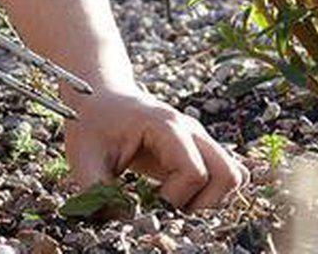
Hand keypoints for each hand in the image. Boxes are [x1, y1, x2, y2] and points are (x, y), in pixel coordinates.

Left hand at [61, 84, 249, 211]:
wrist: (99, 97)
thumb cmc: (92, 124)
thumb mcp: (83, 156)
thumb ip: (98, 191)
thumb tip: (127, 220)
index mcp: (164, 126)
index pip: (194, 172)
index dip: (174, 199)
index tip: (147, 201)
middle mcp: (190, 129)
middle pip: (228, 173)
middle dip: (202, 203)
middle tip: (168, 205)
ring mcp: (198, 138)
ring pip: (234, 175)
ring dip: (211, 199)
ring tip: (174, 200)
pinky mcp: (199, 148)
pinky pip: (227, 174)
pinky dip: (212, 193)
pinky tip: (180, 194)